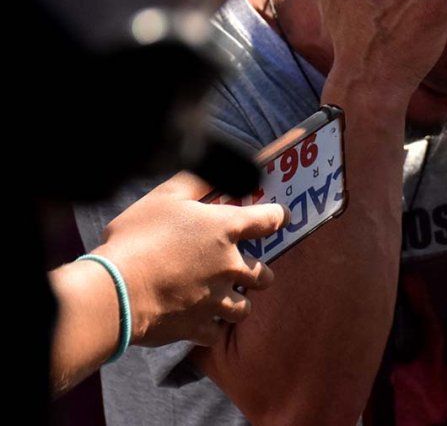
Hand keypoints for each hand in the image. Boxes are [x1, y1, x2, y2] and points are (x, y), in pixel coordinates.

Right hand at [92, 173, 289, 346]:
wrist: (115, 291)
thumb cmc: (138, 238)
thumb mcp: (164, 197)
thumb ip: (196, 180)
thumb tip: (215, 167)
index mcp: (226, 229)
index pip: (269, 219)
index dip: (277, 217)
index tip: (280, 218)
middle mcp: (231, 266)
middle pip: (264, 275)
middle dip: (258, 273)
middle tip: (245, 269)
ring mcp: (218, 301)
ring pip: (244, 308)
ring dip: (237, 302)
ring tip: (222, 298)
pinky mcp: (199, 327)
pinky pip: (215, 331)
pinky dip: (209, 327)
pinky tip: (197, 320)